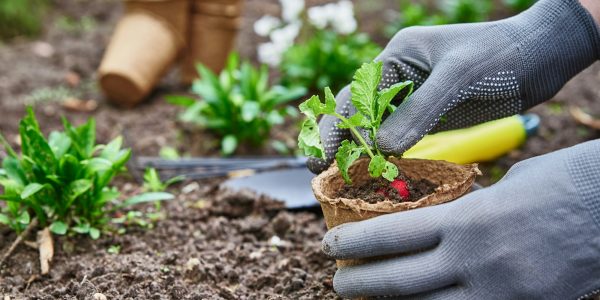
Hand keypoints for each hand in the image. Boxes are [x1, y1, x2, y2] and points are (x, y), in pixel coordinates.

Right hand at [307, 0, 599, 173]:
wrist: (540, 57)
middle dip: (337, 140)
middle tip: (319, 172)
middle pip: (356, 112)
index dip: (336, 127)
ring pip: (375, 128)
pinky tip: (378, 174)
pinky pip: (400, 138)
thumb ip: (420, 111)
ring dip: (359, 152)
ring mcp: (413, 99)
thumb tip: (383, 148)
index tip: (322, 156)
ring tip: (341, 180)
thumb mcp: (458, 78)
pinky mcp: (429, 117)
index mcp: (396, 58)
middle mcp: (398, 78)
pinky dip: (386, 156)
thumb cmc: (499, 56)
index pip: (354, 95)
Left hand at [321, 140, 599, 298]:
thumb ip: (467, 209)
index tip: (328, 244)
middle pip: (401, 281)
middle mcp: (476, 260)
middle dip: (360, 284)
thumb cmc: (561, 183)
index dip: (354, 242)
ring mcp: (501, 292)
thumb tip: (440, 222)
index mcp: (467, 219)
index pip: (393, 235)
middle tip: (337, 282)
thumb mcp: (503, 186)